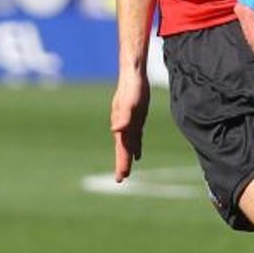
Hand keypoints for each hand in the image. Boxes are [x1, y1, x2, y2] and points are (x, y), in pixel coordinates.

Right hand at [110, 68, 149, 182]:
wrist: (133, 73)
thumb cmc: (133, 87)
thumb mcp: (130, 102)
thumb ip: (124, 116)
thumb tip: (115, 129)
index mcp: (122, 125)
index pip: (122, 148)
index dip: (121, 162)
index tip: (121, 177)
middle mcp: (124, 125)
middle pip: (123, 148)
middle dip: (122, 163)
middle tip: (121, 179)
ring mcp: (130, 121)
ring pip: (129, 143)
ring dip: (128, 156)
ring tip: (127, 170)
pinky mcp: (136, 117)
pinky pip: (136, 136)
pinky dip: (136, 146)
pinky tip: (138, 153)